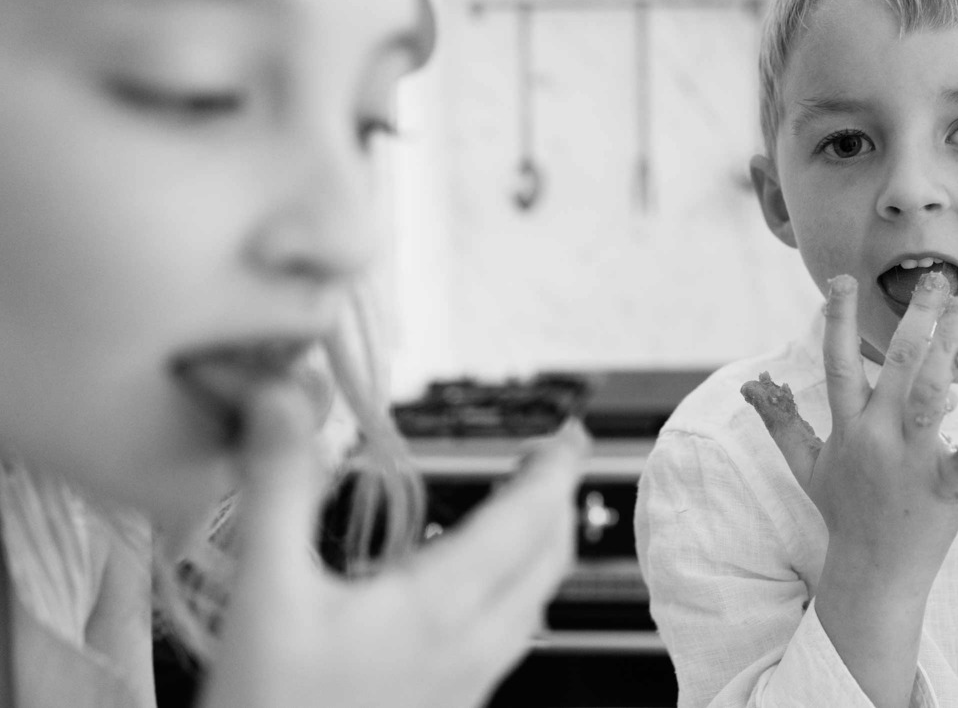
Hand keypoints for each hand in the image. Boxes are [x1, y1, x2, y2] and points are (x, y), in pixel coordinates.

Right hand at [199, 379, 587, 707]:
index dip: (556, 471)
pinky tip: (472, 593)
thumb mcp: (265, 594)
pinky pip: (506, 641)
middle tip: (550, 462)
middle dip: (557, 504)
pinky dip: (511, 594)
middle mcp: (468, 649)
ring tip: (521, 514)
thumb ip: (279, 489)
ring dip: (540, 551)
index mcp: (438, 608)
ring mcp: (464, 686)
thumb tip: (283, 400)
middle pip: (547, 565)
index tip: (571, 435)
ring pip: (533, 607)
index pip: (526, 522)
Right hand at [746, 272, 957, 591]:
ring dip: (952, 350)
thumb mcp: (805, 466)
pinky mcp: (946, 486)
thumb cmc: (842, 512)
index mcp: (847, 428)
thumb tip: (750, 387)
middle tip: (937, 280)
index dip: (837, 321)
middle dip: (916, 320)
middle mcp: (877, 437)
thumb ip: (780, 422)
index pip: (837, 364)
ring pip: (931, 395)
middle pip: (896, 367)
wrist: (872, 573)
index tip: (842, 281)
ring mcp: (911, 461)